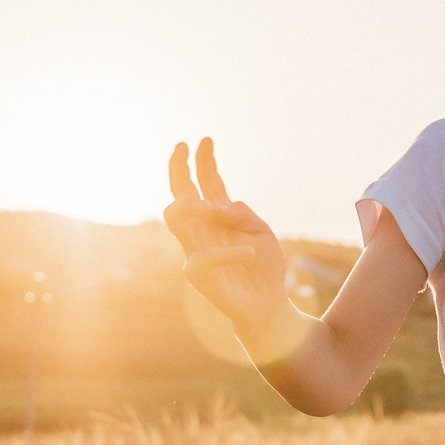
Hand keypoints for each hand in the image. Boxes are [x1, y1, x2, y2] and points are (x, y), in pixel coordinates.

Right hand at [161, 138, 288, 328]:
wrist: (268, 304)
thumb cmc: (265, 268)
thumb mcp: (262, 231)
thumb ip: (243, 214)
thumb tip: (218, 207)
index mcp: (219, 216)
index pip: (207, 183)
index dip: (204, 161)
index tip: (205, 140)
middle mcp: (203, 229)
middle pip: (181, 194)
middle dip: (179, 170)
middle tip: (181, 147)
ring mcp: (196, 250)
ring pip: (176, 220)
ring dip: (188, 207)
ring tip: (202, 204)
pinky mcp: (198, 274)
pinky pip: (203, 257)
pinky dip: (227, 252)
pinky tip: (248, 252)